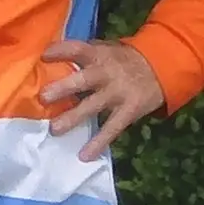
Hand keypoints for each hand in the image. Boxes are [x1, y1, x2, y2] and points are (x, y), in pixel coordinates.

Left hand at [40, 38, 166, 161]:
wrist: (160, 69)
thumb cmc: (123, 59)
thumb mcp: (106, 49)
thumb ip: (85, 54)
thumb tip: (51, 59)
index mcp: (99, 54)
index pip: (77, 49)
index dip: (60, 51)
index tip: (44, 56)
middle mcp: (106, 73)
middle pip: (83, 80)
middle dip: (62, 88)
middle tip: (43, 98)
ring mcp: (117, 94)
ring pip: (92, 106)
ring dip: (73, 118)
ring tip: (55, 130)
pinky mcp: (128, 112)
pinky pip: (111, 129)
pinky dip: (98, 143)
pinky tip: (85, 156)